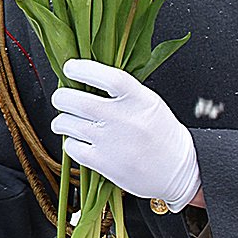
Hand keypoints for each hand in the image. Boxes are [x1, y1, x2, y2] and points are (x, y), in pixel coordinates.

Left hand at [49, 60, 200, 211]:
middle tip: (61, 98)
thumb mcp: (149, 102)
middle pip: (76, 101)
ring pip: (68, 124)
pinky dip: (70, 143)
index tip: (70, 68)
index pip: (107, 77)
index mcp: (140, 99)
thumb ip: (122, 90)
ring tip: (66, 122)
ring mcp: (111, 141)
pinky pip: (72, 147)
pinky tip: (79, 141)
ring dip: (61, 121)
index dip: (83, 69)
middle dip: (61, 97)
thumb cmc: (161, 134)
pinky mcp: (103, 163)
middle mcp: (124, 118)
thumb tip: (85, 77)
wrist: (176, 170)